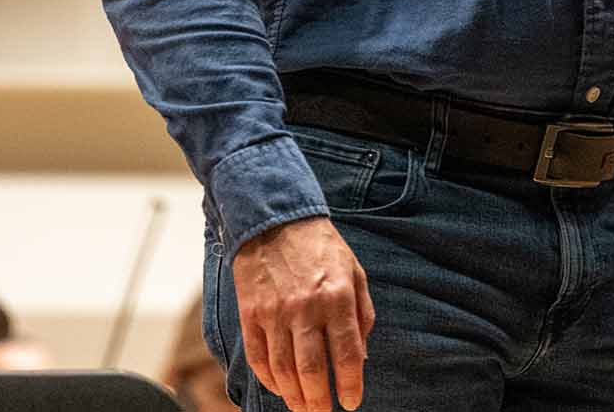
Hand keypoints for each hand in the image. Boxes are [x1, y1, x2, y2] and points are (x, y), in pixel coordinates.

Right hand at [231, 216, 375, 411]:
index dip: (351, 384)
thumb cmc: (321, 248)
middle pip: (312, 369)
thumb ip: (362, 313)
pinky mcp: (251, 313)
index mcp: (337, 297)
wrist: (276, 220)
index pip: (348, 353)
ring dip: (294, 396)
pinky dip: (268, 379)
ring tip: (303, 408)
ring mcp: (275, 312)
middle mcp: (306, 307)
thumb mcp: (354, 271)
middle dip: (319, 400)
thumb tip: (361, 356)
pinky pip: (258, 356)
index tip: (351, 402)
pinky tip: (279, 388)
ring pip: (283, 369)